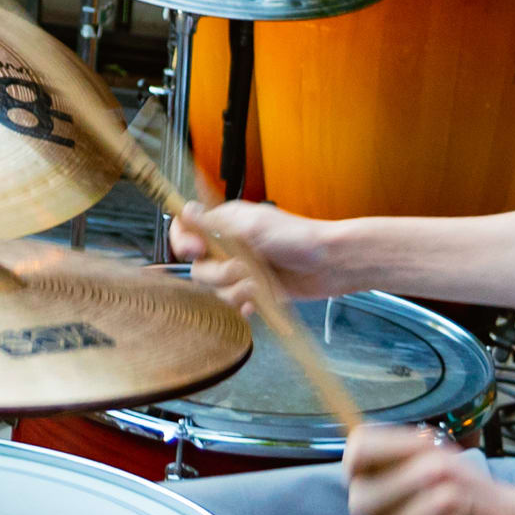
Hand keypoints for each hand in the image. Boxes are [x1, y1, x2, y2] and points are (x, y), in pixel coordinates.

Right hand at [166, 200, 348, 306]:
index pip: (187, 229)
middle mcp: (230, 245)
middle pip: (199, 265)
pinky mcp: (253, 289)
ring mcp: (241, 269)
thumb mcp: (252, 226)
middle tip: (241, 269)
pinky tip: (256, 301)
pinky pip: (233, 302)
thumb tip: (186, 210)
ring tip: (257, 286)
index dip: (184, 241)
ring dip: (234, 290)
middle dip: (218, 273)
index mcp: (226, 223)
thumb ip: (215, 223)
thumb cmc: (297, 239)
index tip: (195, 250)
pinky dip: (242, 304)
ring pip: (215, 288)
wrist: (330, 264)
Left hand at [343, 425, 514, 514]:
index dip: (353, 468)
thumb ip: (402, 466)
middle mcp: (432, 470)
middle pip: (361, 498)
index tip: (367, 483)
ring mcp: (443, 503)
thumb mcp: (446, 467)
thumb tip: (352, 474)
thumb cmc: (481, 502)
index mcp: (426, 450)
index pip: (360, 445)